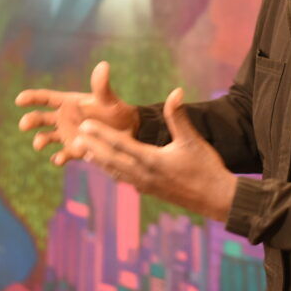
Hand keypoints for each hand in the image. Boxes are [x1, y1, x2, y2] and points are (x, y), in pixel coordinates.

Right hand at [15, 61, 138, 164]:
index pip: (46, 98)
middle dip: (31, 120)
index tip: (19, 100)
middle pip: (41, 118)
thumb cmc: (115, 110)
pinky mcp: (74, 150)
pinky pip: (62, 155)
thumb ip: (102, 86)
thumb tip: (103, 65)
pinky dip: (59, 157)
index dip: (32, 98)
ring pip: (47, 137)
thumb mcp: (108, 99)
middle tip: (24, 124)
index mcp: (68, 102)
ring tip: (39, 143)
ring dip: (40, 140)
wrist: (127, 131)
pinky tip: (58, 159)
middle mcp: (63, 118)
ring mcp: (66, 135)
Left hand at [71, 88, 237, 221]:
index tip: (85, 125)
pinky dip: (111, 171)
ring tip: (83, 151)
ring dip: (98, 161)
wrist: (216, 199)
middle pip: (111, 159)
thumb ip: (179, 116)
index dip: (101, 134)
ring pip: (115, 172)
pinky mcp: (149, 190)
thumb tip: (176, 91)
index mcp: (152, 160)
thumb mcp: (193, 140)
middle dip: (92, 147)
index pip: (120, 145)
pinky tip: (107, 167)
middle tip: (75, 135)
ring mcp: (145, 185)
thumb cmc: (206, 167)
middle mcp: (144, 175)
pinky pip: (124, 179)